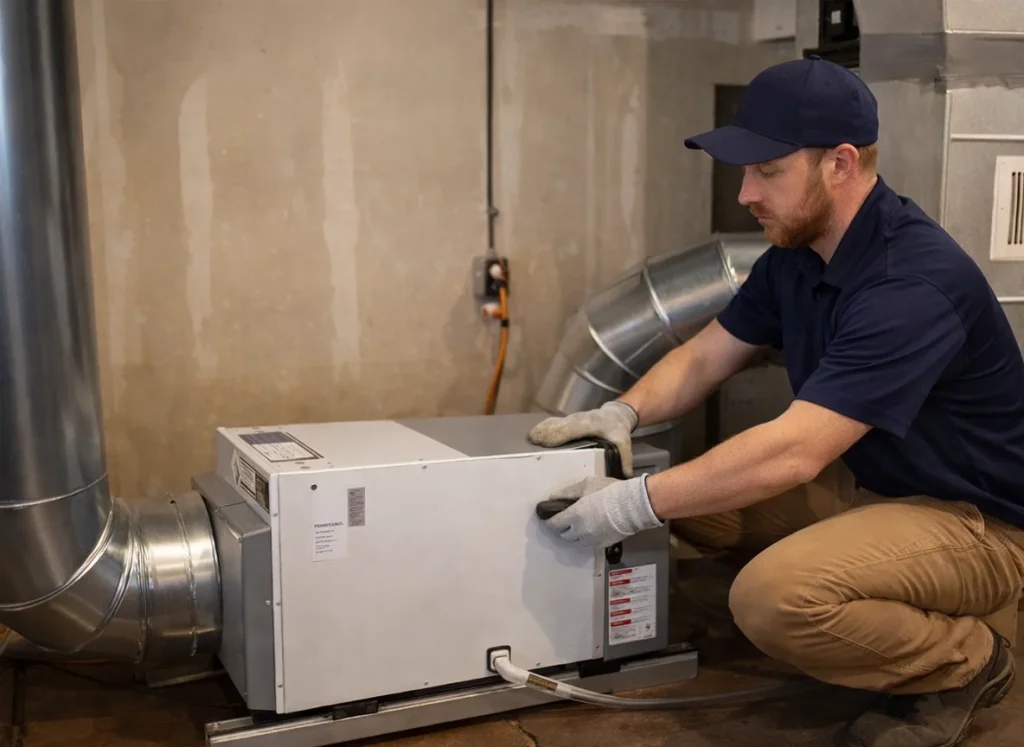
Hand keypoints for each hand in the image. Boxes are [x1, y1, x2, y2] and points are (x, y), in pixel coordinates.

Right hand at [528, 401, 638, 475]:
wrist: (616, 414)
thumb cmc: (617, 429)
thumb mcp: (624, 443)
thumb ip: (625, 459)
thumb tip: (625, 478)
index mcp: (591, 425)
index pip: (572, 428)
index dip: (558, 434)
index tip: (546, 442)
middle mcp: (578, 419)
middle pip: (558, 425)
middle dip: (545, 433)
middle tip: (532, 442)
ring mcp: (571, 418)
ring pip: (554, 423)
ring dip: (541, 430)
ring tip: (529, 439)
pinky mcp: (567, 419)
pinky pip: (552, 422)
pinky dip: (542, 427)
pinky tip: (533, 435)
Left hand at [542, 475, 662, 547]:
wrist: (633, 506)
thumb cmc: (609, 492)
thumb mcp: (586, 485)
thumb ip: (567, 492)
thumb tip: (553, 497)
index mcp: (574, 516)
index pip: (554, 525)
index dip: (549, 522)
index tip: (548, 519)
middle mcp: (580, 532)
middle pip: (564, 536)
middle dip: (562, 529)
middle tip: (565, 521)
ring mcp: (592, 540)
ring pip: (576, 542)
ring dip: (574, 536)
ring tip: (579, 527)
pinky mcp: (603, 545)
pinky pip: (590, 544)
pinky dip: (587, 539)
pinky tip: (593, 530)